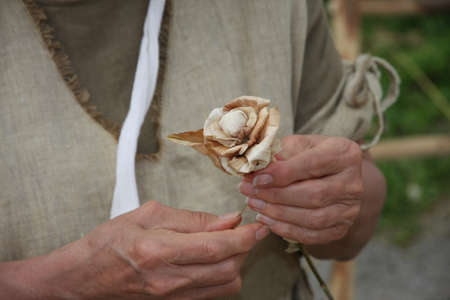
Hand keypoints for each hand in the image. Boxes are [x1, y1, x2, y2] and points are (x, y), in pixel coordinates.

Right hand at [20, 201, 268, 299]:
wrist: (86, 276)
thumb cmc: (111, 241)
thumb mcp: (148, 215)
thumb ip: (192, 218)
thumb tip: (227, 219)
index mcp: (159, 251)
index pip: (216, 247)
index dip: (244, 236)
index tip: (258, 225)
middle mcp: (169, 279)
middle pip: (228, 269)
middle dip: (246, 248)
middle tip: (247, 230)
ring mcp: (173, 297)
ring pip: (226, 286)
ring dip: (237, 263)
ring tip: (231, 244)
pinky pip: (213, 294)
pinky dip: (224, 276)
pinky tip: (218, 260)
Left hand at [240, 135, 363, 244]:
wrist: (332, 175)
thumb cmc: (310, 155)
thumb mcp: (297, 145)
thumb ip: (280, 154)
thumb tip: (256, 169)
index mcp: (345, 154)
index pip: (313, 164)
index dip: (283, 173)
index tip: (257, 178)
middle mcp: (354, 183)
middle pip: (313, 194)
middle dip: (276, 195)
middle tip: (249, 192)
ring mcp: (350, 209)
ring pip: (313, 218)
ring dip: (278, 213)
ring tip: (254, 205)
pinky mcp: (341, 228)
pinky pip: (312, 235)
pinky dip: (286, 230)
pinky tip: (268, 220)